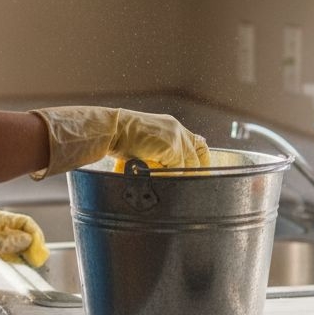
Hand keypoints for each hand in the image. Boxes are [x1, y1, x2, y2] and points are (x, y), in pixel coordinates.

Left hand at [0, 209, 48, 266]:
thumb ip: (3, 242)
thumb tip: (26, 240)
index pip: (24, 222)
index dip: (34, 233)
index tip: (38, 245)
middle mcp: (3, 227)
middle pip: (26, 233)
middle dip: (34, 244)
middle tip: (39, 257)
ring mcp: (1, 239)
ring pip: (22, 245)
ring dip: (29, 253)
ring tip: (35, 262)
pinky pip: (15, 253)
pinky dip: (21, 258)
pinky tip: (26, 263)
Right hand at [29, 106, 209, 178]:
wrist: (111, 130)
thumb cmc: (118, 137)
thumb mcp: (143, 142)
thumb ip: (157, 153)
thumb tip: (160, 171)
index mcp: (171, 126)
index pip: (197, 142)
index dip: (202, 158)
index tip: (202, 172)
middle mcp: (177, 129)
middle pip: (199, 154)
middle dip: (199, 171)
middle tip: (195, 187)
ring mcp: (176, 138)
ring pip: (189, 165)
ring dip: (182, 177)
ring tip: (175, 188)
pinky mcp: (172, 148)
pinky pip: (179, 170)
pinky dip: (172, 178)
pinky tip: (161, 181)